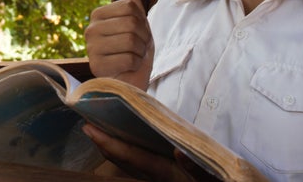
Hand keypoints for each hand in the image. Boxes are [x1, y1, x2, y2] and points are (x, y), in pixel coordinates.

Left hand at [83, 124, 218, 181]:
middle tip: (86, 125)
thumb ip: (198, 169)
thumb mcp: (216, 179)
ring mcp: (163, 180)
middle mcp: (161, 179)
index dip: (111, 144)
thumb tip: (178, 151)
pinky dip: (130, 155)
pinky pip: (143, 167)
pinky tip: (126, 146)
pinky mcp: (168, 178)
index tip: (90, 129)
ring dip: (115, 151)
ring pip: (132, 167)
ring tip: (100, 132)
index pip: (135, 158)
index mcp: (169, 175)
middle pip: (127, 163)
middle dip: (105, 145)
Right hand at [84, 0, 153, 90]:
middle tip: (135, 49)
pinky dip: (133, 66)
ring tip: (130, 58)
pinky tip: (125, 70)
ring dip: (139, 53)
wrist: (132, 79)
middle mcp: (89, 30)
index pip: (131, 7)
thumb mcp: (135, 16)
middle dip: (142, 39)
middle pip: (132, 23)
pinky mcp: (96, 68)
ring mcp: (91, 49)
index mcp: (98, 14)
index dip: (142, 22)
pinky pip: (128, 59)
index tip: (136, 34)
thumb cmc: (133, 48)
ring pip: (131, 40)